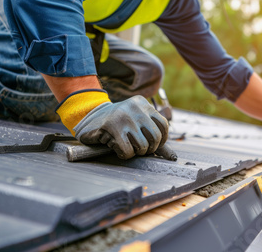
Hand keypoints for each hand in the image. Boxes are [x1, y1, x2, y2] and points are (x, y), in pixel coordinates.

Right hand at [57, 90, 174, 159]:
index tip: (152, 144)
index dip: (161, 140)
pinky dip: (123, 155)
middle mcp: (135, 107)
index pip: (164, 125)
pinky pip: (127, 152)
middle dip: (149, 149)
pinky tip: (116, 148)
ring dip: (135, 152)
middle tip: (139, 148)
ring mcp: (123, 117)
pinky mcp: (111, 127)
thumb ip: (154, 136)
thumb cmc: (117, 124)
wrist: (89, 119)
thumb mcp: (137, 123)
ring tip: (127, 146)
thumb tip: (172, 157)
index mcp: (142, 103)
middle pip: (155, 137)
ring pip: (142, 146)